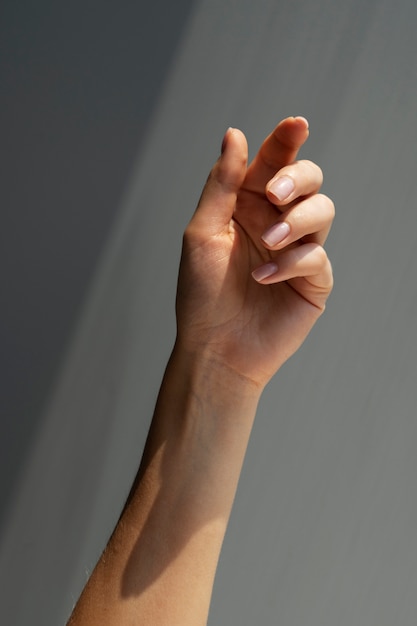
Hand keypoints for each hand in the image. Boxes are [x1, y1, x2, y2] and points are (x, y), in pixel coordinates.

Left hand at [175, 117, 333, 387]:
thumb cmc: (202, 292)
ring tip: (270, 240)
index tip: (296, 124)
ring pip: (323, 210)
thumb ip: (222, 184)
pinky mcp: (313, 280)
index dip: (286, 140)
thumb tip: (235, 134)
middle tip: (274, 194)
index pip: (273, 162)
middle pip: (308, 179)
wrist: (215, 346)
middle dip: (297, 178)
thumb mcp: (202, 231)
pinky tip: (263, 277)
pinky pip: (318, 257)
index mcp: (247, 205)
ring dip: (297, 220)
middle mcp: (276, 222)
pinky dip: (292, 262)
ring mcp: (297, 250)